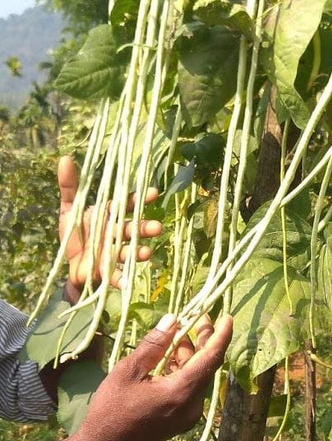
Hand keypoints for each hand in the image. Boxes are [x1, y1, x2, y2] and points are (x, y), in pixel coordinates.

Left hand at [58, 156, 161, 301]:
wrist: (68, 263)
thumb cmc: (74, 232)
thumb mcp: (69, 208)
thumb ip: (70, 186)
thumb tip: (65, 158)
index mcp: (109, 215)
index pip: (127, 204)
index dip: (139, 199)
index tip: (153, 193)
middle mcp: (116, 232)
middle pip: (133, 228)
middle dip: (145, 228)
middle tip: (157, 227)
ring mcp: (114, 252)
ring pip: (129, 250)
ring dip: (139, 252)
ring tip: (146, 253)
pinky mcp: (107, 271)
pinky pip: (116, 275)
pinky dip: (122, 279)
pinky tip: (127, 282)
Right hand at [74, 314, 232, 440]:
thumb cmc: (110, 410)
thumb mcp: (129, 371)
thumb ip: (154, 344)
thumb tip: (173, 319)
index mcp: (181, 392)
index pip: (211, 358)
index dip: (221, 335)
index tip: (227, 316)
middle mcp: (191, 405)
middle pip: (206, 365)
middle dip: (203, 339)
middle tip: (198, 315)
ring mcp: (187, 415)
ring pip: (197, 375)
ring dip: (189, 353)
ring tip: (176, 333)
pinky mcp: (180, 419)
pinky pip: (189, 387)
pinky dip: (182, 369)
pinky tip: (168, 355)